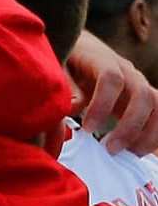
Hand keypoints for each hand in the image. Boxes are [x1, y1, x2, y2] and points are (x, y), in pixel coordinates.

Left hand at [68, 31, 157, 153]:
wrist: (81, 51)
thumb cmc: (67, 62)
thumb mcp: (58, 69)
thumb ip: (65, 87)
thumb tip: (74, 107)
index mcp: (102, 60)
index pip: (111, 78)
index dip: (102, 104)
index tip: (87, 128)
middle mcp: (128, 71)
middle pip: (142, 95)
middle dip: (129, 126)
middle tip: (110, 149)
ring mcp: (139, 84)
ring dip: (148, 133)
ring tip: (129, 154)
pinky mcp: (144, 98)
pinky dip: (155, 134)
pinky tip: (139, 152)